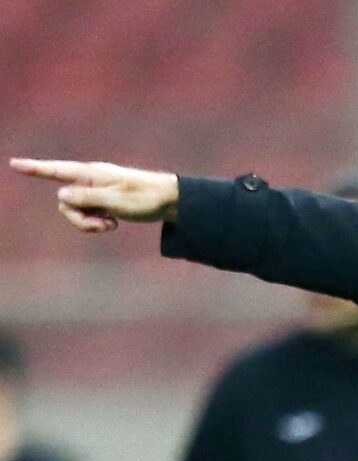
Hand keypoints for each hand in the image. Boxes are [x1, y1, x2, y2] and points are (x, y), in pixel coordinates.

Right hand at [9, 158, 178, 232]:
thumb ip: (87, 198)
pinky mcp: (101, 203)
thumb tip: (61, 195)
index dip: (35, 168)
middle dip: (78, 218)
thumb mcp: (115, 200)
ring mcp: (95, 192)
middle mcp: (89, 181)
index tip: (14, 164)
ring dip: (90, 223)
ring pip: (75, 212)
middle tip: (103, 225)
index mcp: (91, 174)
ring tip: (111, 225)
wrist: (168, 201)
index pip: (57, 170)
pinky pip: (88, 216)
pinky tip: (113, 223)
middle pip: (64, 202)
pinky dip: (97, 224)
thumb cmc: (144, 197)